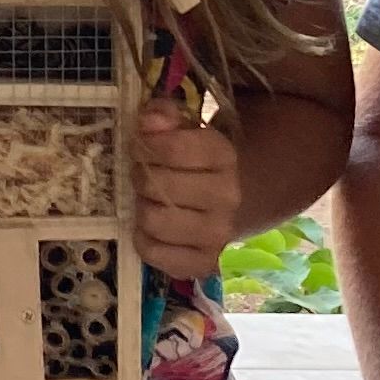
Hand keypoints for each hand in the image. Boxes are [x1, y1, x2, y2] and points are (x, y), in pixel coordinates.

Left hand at [133, 107, 241, 281]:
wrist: (238, 198)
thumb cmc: (201, 160)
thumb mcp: (188, 128)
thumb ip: (165, 116)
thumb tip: (149, 121)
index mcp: (224, 156)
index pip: (173, 149)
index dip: (146, 145)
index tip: (142, 144)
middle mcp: (227, 197)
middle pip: (157, 185)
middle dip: (141, 176)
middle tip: (144, 173)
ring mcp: (218, 234)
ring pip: (153, 220)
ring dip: (142, 207)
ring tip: (150, 199)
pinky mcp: (203, 263)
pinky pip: (154, 253)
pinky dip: (144, 238)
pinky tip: (152, 226)